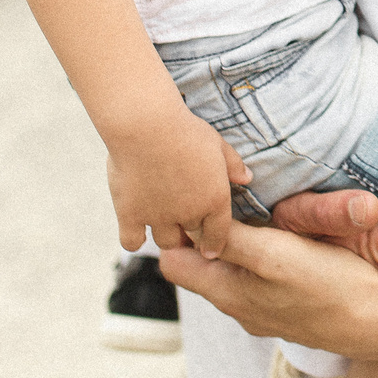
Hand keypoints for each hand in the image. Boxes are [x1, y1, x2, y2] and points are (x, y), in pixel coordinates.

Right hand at [107, 108, 249, 261]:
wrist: (146, 126)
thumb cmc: (184, 130)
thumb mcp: (217, 144)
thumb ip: (233, 165)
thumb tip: (247, 178)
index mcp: (215, 199)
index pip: (218, 234)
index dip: (214, 244)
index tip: (210, 250)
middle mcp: (189, 214)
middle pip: (192, 236)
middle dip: (190, 232)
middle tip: (183, 222)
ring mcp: (159, 217)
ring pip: (166, 241)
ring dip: (167, 234)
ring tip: (162, 222)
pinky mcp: (130, 215)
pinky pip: (132, 242)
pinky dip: (134, 239)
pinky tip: (136, 228)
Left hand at [159, 224, 377, 356]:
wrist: (377, 318)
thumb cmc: (324, 284)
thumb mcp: (270, 254)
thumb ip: (227, 240)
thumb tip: (188, 224)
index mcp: (224, 293)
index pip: (173, 263)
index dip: (177, 232)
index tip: (194, 204)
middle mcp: (238, 307)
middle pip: (202, 267)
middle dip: (207, 235)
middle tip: (223, 202)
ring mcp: (264, 312)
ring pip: (233, 272)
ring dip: (237, 246)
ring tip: (253, 217)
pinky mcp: (289, 308)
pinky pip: (262, 278)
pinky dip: (264, 258)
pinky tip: (284, 243)